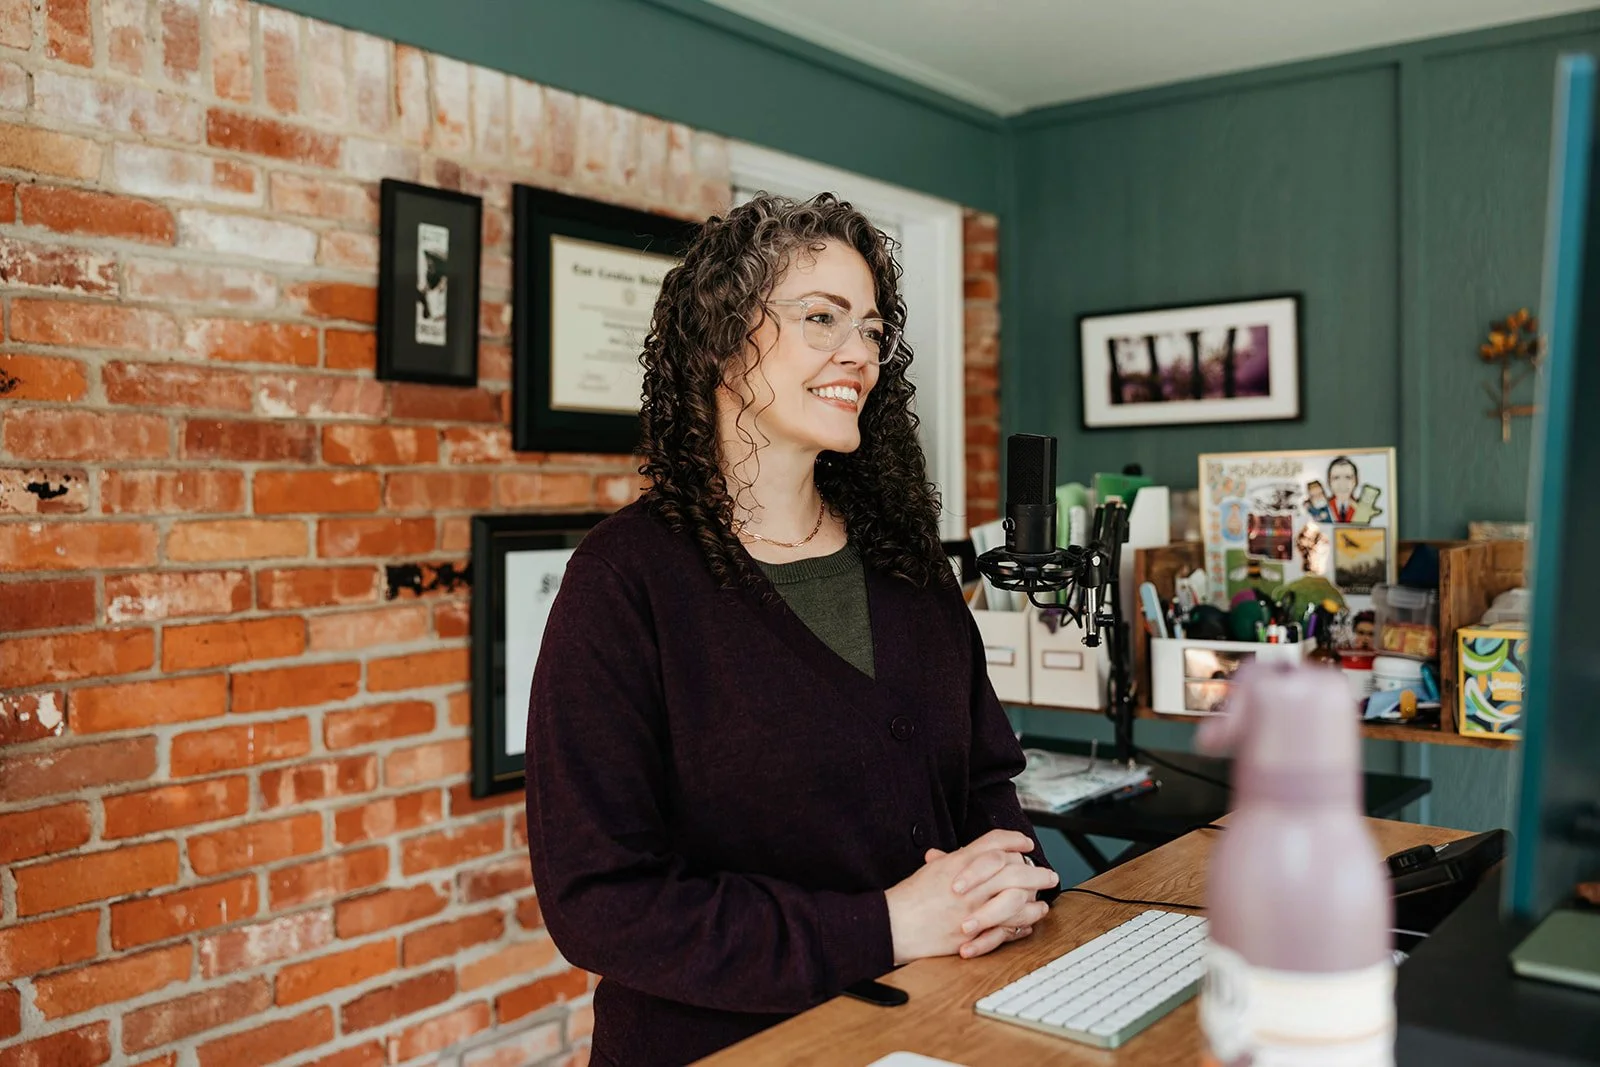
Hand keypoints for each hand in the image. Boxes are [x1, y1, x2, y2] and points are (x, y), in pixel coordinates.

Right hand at [884, 830, 1056, 964]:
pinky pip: (1007, 926)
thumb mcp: (934, 868)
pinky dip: (1023, 922)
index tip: (1026, 844)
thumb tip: (974, 853)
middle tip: (1049, 874)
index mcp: (959, 862)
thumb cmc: (911, 897)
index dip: (1014, 841)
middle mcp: (969, 883)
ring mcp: (973, 908)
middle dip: (1035, 872)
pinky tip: (1030, 920)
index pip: (994, 843)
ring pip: (1015, 898)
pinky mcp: (974, 932)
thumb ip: (956, 859)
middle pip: (1013, 869)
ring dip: (1034, 898)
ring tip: (1044, 898)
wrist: (895, 924)